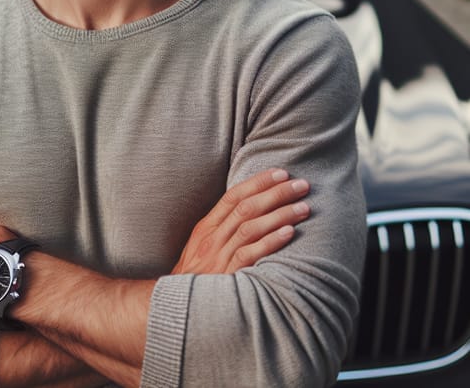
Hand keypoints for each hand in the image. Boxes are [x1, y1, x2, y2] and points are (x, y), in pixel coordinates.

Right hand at [172, 168, 309, 274]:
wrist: (175, 307)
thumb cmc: (195, 276)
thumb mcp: (201, 247)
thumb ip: (222, 229)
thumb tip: (250, 210)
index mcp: (207, 227)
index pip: (234, 195)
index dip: (258, 182)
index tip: (281, 173)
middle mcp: (213, 238)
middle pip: (247, 207)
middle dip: (276, 193)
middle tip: (301, 185)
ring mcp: (219, 256)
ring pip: (251, 227)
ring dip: (280, 215)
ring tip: (304, 207)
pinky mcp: (227, 276)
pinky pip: (250, 254)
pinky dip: (270, 241)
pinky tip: (289, 232)